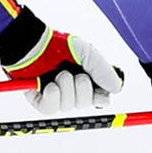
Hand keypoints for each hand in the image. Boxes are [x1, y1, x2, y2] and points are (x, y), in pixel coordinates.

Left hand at [3, 28, 123, 114]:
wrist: (33, 43)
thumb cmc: (59, 45)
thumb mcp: (88, 53)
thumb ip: (103, 70)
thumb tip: (117, 89)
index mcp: (86, 81)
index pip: (101, 99)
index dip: (100, 96)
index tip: (99, 87)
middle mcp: (72, 91)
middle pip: (85, 104)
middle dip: (81, 87)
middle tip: (73, 72)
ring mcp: (56, 96)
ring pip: (68, 106)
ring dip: (65, 87)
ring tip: (58, 73)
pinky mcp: (40, 100)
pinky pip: (50, 109)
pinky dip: (52, 97)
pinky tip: (49, 86)